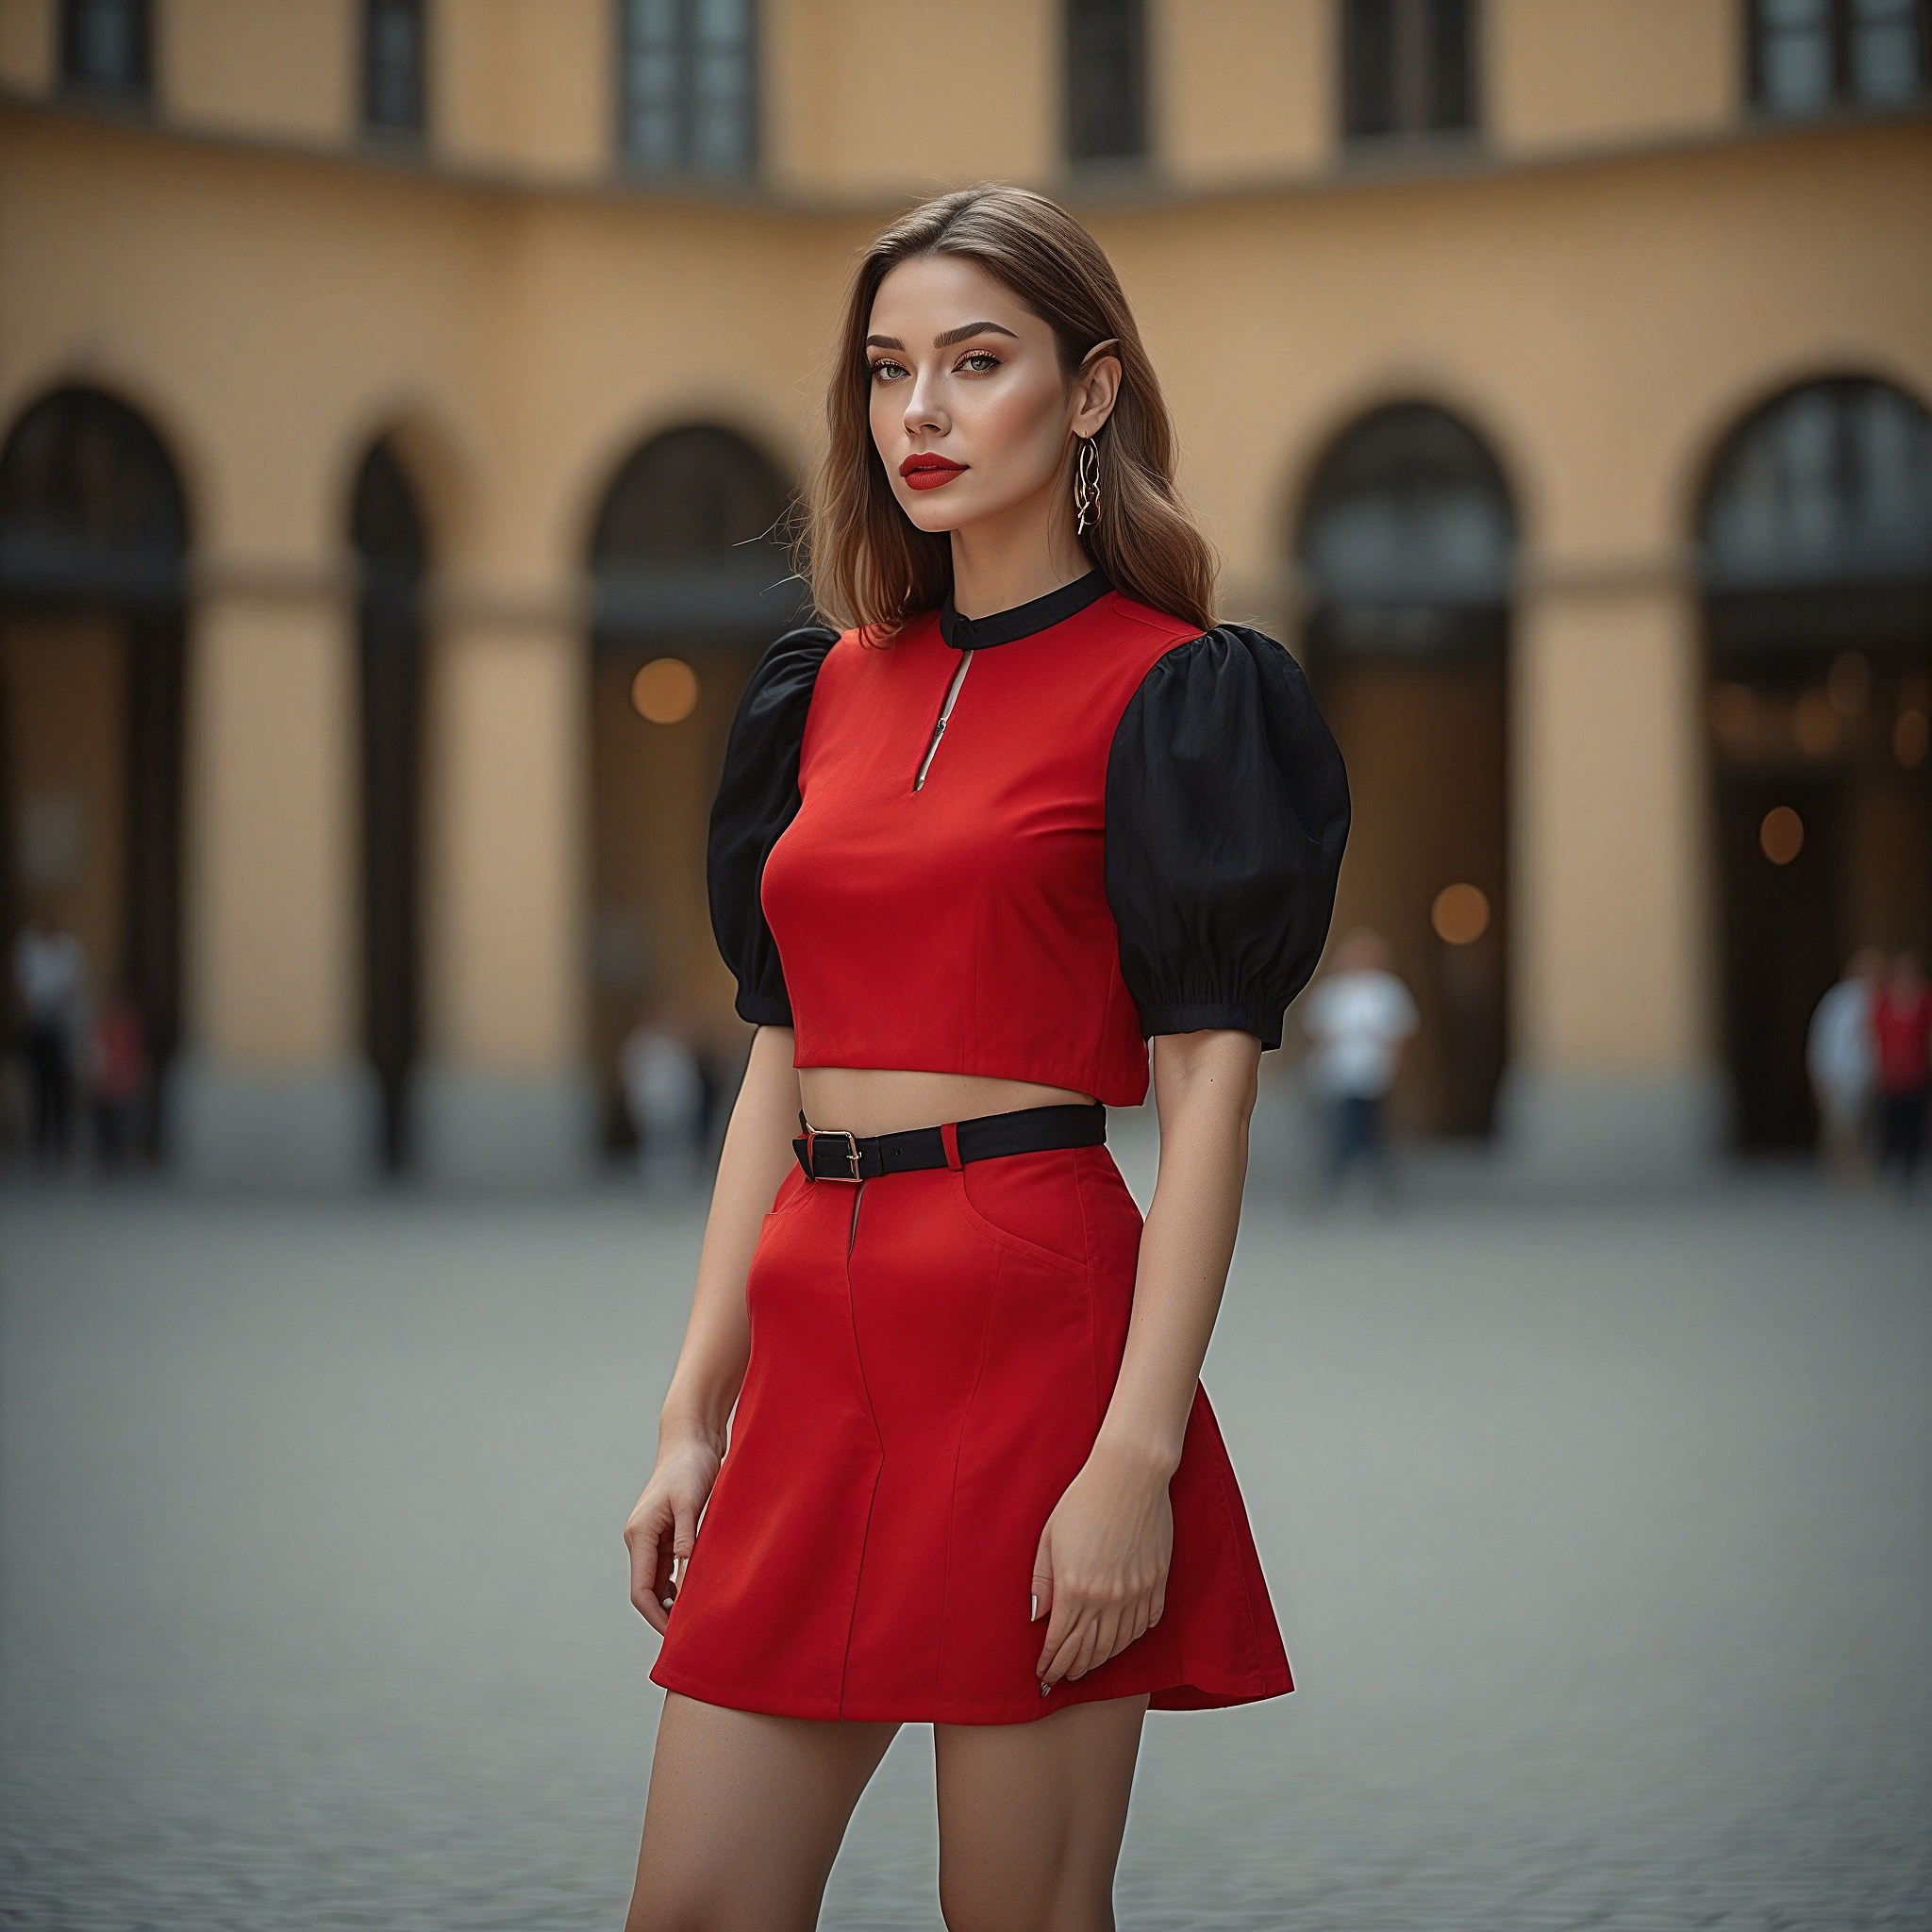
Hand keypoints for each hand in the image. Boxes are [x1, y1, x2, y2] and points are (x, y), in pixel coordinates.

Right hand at [624, 1434, 721, 1634]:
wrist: (693, 1440)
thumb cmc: (691, 1467)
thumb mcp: (690, 1501)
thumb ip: (686, 1537)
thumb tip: (685, 1575)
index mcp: (640, 1535)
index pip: (642, 1591)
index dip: (657, 1618)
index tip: (678, 1636)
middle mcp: (641, 1540)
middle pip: (648, 1591)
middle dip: (665, 1616)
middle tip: (691, 1637)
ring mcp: (653, 1538)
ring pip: (659, 1582)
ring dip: (674, 1603)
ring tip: (698, 1623)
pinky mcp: (668, 1533)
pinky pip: (671, 1569)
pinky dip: (681, 1585)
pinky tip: (700, 1595)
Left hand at [1031, 1441, 1173, 1691]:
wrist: (1130, 1475)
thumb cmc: (1085, 1499)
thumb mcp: (1050, 1538)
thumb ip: (1042, 1582)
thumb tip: (1036, 1617)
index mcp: (1076, 1588)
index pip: (1061, 1642)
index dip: (1050, 1662)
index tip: (1043, 1674)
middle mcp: (1108, 1598)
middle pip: (1089, 1650)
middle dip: (1073, 1668)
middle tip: (1063, 1677)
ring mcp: (1136, 1592)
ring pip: (1117, 1644)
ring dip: (1100, 1660)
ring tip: (1087, 1667)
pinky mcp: (1157, 1583)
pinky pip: (1145, 1625)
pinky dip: (1130, 1640)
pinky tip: (1119, 1642)